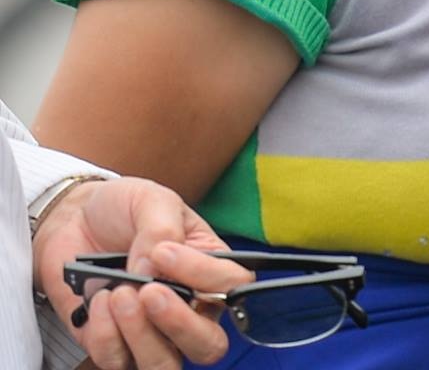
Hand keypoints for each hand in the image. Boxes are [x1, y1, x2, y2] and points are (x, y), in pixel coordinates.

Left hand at [31, 175, 252, 369]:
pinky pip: (115, 361)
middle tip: (149, 292)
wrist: (72, 219)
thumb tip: (152, 269)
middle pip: (208, 345)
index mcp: (210, 269)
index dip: (205, 276)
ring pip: (164, 364)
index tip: (164, 252)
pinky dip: (104, 333)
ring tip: (117, 295)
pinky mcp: (111, 345)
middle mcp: (189, 308)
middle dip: (180, 325)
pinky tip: (98, 300)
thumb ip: (160, 229)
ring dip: (140, 335)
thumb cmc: (123, 208)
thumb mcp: (151, 200)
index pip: (233, 287)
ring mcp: (150, 332)